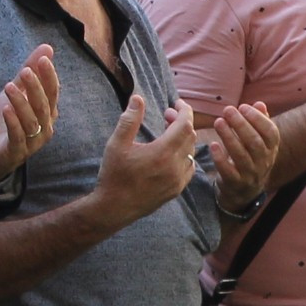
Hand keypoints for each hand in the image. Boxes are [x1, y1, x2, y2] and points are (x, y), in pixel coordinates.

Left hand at [0, 43, 58, 176]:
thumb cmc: (5, 120)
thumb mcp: (16, 92)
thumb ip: (31, 71)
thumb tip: (47, 47)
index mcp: (47, 113)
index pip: (53, 92)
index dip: (49, 76)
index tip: (43, 59)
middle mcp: (44, 128)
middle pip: (44, 106)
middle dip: (36, 88)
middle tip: (25, 71)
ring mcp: (31, 143)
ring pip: (32, 121)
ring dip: (21, 103)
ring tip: (9, 87)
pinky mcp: (15, 153)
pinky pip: (17, 137)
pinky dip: (13, 123)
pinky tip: (6, 109)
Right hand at [89, 91, 201, 224]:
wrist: (114, 207)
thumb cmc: (114, 174)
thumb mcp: (117, 144)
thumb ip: (129, 119)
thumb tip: (138, 98)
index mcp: (162, 153)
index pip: (185, 125)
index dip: (184, 110)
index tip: (177, 103)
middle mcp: (175, 167)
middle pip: (190, 136)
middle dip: (181, 122)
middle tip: (167, 115)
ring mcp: (178, 180)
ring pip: (191, 152)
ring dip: (183, 138)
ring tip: (168, 132)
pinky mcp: (176, 190)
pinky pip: (189, 168)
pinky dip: (185, 155)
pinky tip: (172, 152)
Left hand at [205, 99, 282, 208]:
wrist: (244, 192)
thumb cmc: (250, 158)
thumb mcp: (259, 142)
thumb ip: (259, 123)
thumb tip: (260, 103)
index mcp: (271, 149)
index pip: (270, 132)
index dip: (258, 118)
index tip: (243, 106)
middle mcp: (264, 162)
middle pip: (254, 142)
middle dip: (240, 124)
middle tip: (227, 110)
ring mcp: (250, 174)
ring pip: (241, 155)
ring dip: (229, 137)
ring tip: (218, 122)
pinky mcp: (236, 183)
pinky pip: (228, 171)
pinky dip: (220, 158)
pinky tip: (213, 145)